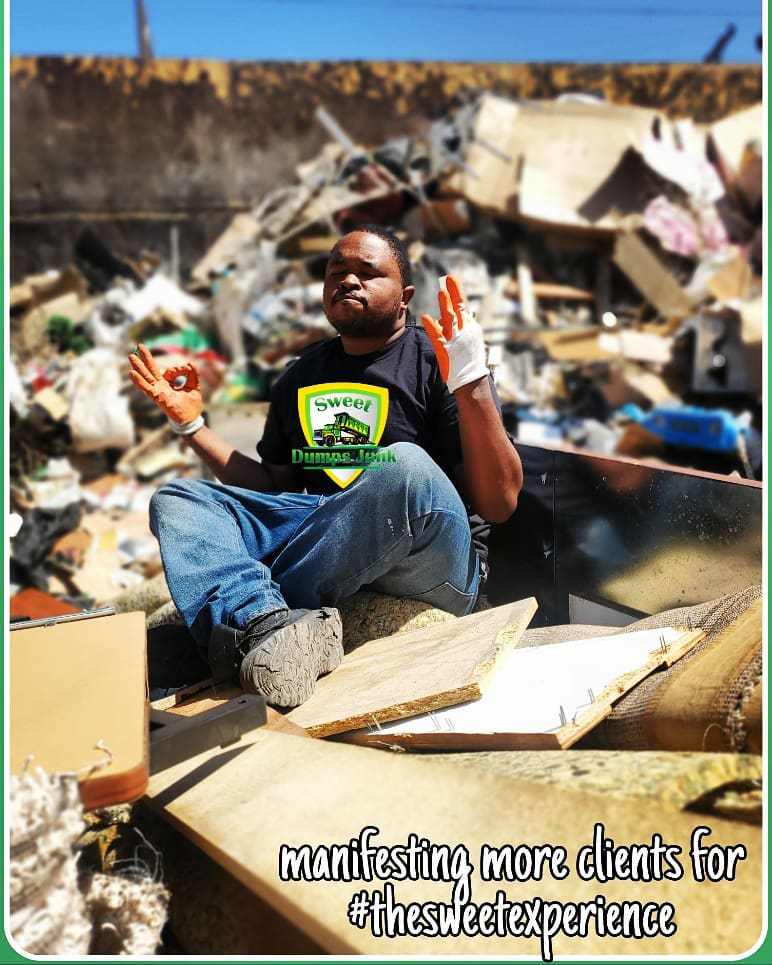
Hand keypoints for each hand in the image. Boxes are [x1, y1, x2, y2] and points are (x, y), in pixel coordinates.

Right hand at [128, 343, 201, 424]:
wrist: (191, 420)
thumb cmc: (191, 405)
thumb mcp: (194, 386)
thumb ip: (193, 374)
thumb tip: (190, 362)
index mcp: (168, 384)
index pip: (168, 371)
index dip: (178, 369)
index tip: (187, 369)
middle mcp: (161, 387)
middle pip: (151, 370)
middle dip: (145, 358)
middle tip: (139, 346)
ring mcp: (158, 392)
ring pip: (147, 377)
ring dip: (139, 367)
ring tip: (131, 357)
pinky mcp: (158, 398)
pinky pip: (147, 388)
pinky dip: (139, 381)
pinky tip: (132, 373)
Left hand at [421, 275, 488, 393]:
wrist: (472, 380)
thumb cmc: (470, 360)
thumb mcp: (470, 339)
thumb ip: (461, 326)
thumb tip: (450, 315)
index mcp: (470, 327)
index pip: (464, 305)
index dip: (458, 291)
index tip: (452, 278)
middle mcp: (465, 331)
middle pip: (458, 308)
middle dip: (453, 293)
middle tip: (447, 279)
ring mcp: (456, 340)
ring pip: (450, 319)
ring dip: (445, 305)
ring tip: (441, 293)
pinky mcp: (447, 350)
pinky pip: (438, 336)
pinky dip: (432, 326)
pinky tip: (426, 317)